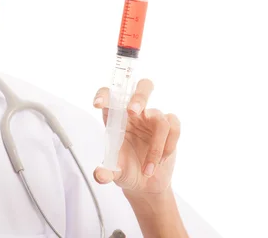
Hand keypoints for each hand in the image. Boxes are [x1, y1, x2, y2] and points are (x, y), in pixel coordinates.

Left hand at [92, 79, 180, 194]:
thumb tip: (100, 176)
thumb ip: (106, 172)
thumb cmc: (125, 169)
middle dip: (139, 96)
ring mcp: (152, 118)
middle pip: (141, 88)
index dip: (104, 95)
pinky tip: (159, 161)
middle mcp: (135, 114)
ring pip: (159, 116)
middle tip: (132, 111)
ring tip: (147, 169)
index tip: (97, 105)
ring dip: (155, 147)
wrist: (146, 184)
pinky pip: (173, 127)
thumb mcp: (113, 172)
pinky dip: (168, 146)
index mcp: (116, 117)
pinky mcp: (169, 128)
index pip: (109, 96)